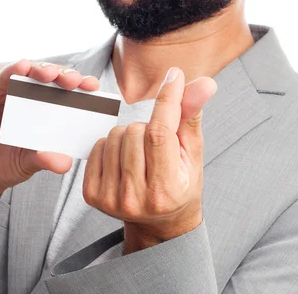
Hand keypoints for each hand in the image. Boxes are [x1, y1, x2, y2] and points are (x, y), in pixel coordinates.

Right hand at [0, 60, 100, 197]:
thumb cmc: (6, 161)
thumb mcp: (27, 162)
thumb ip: (44, 159)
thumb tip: (65, 163)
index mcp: (47, 105)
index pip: (68, 91)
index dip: (81, 86)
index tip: (94, 87)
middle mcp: (29, 91)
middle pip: (51, 76)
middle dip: (64, 75)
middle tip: (74, 81)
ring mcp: (7, 86)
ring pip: (28, 70)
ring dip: (40, 69)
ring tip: (49, 74)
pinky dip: (10, 70)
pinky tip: (21, 67)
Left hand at [82, 67, 216, 251]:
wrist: (159, 222)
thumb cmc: (180, 182)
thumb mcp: (193, 151)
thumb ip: (192, 115)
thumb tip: (204, 83)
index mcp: (167, 189)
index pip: (160, 133)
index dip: (167, 99)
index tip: (175, 76)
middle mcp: (137, 198)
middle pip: (135, 130)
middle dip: (147, 125)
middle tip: (157, 143)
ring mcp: (111, 198)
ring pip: (115, 135)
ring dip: (129, 134)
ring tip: (141, 152)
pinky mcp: (93, 195)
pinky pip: (97, 146)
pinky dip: (110, 145)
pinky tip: (124, 158)